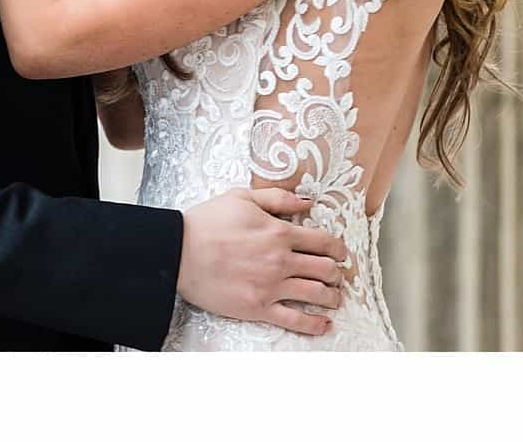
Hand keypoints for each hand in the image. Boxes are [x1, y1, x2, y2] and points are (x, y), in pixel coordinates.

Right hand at [176, 189, 349, 339]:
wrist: (180, 252)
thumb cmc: (208, 222)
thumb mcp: (241, 197)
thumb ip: (277, 198)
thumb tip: (307, 201)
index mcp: (279, 232)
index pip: (323, 242)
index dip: (339, 248)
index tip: (342, 253)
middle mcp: (281, 261)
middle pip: (325, 270)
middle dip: (337, 274)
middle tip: (338, 276)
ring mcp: (273, 287)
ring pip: (317, 295)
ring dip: (332, 297)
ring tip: (334, 297)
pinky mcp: (260, 308)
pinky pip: (296, 320)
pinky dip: (315, 324)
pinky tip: (324, 324)